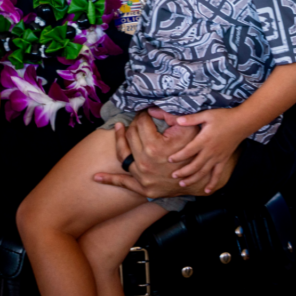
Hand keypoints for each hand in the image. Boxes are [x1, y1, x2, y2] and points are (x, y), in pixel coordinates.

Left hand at [93, 111, 236, 197]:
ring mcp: (141, 177)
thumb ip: (171, 116)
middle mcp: (144, 162)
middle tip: (137, 118)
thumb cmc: (194, 151)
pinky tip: (96, 177)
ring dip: (119, 140)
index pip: (141, 123)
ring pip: (123, 154)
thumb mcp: (188, 130)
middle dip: (133, 124)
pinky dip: (109, 179)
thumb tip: (153, 107)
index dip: (143, 114)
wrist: (199, 179)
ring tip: (118, 129)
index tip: (145, 111)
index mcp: (154, 147)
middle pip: (131, 135)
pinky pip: (122, 183)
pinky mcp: (141, 188)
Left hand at [155, 107, 248, 192]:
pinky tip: (207, 191)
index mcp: (204, 140)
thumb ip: (192, 119)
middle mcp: (210, 151)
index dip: (178, 157)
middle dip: (183, 172)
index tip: (169, 160)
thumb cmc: (223, 117)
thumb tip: (177, 120)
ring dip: (193, 179)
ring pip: (204, 172)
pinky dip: (212, 183)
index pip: (188, 151)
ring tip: (183, 184)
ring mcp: (217, 157)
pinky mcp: (224, 160)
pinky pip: (217, 174)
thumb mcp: (206, 115)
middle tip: (173, 176)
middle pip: (194, 165)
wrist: (242, 122)